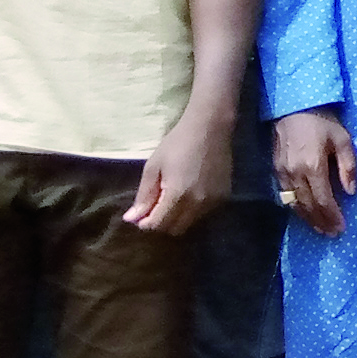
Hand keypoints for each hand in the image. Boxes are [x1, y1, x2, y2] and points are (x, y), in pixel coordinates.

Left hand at [124, 104, 230, 235]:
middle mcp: (197, 203)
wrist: (210, 128)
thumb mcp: (153, 166)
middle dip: (162, 223)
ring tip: (173, 198)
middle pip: (175, 229)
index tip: (141, 215)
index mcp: (177, 195)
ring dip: (178, 217)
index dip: (146, 223)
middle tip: (155, 207)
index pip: (158, 224)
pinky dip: (193, 210)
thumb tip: (131, 219)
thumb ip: (144, 196)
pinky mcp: (224, 197)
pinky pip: (204, 214)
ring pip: (190, 223)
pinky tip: (190, 193)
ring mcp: (213, 202)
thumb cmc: (177, 143)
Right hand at [273, 108, 356, 237]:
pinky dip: (296, 208)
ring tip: (320, 229)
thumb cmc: (323, 122)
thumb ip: (348, 167)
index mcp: (313, 166)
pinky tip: (304, 214)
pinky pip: (285, 195)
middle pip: (308, 206)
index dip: (332, 216)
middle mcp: (294, 173)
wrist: (294, 107)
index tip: (341, 227)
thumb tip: (351, 192)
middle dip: (321, 221)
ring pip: (295, 204)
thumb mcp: (343, 140)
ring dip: (308, 219)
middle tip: (332, 233)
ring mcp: (282, 172)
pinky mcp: (275, 170)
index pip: (323, 200)